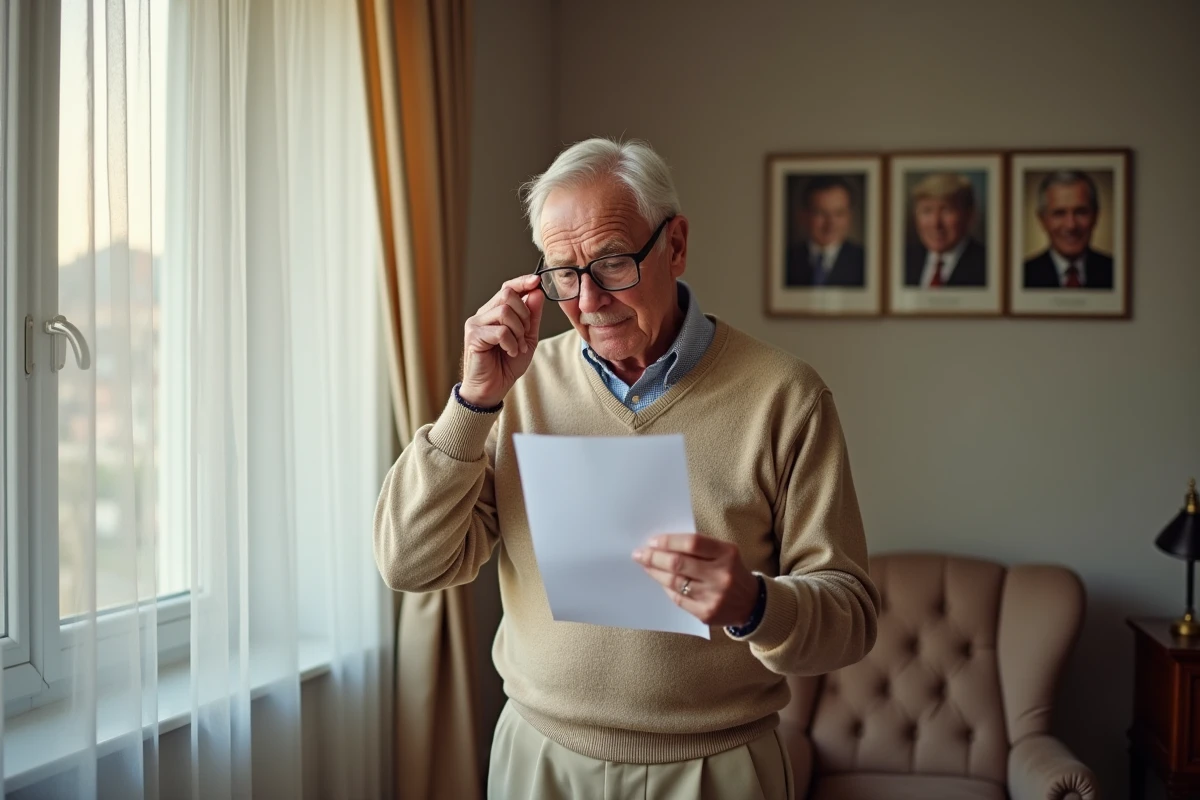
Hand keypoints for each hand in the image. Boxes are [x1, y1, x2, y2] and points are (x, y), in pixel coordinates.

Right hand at [460, 275, 544, 407]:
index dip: (522, 282)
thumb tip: (536, 292)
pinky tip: (510, 352)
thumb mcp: (527, 338)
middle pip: (507, 294)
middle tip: (524, 335)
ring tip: (517, 347)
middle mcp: (483, 314)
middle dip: (524, 314)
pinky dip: (511, 342)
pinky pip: (500, 330)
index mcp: (495, 312)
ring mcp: (475, 324)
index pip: (508, 288)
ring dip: (518, 331)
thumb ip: (532, 316)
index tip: (536, 281)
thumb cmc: (506, 365)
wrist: (492, 389)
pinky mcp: (473, 336)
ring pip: (504, 311)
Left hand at [633, 534, 759, 626]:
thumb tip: (663, 544)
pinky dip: (667, 588)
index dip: (669, 541)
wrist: (752, 603)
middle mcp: (721, 575)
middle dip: (654, 557)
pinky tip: (660, 581)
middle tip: (639, 554)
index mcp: (727, 554)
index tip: (652, 541)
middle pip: (679, 563)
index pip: (692, 543)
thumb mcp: (724, 552)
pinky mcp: (706, 614)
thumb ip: (699, 547)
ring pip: (675, 582)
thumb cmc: (731, 571)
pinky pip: (679, 599)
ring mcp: (714, 596)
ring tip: (645, 566)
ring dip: (655, 573)